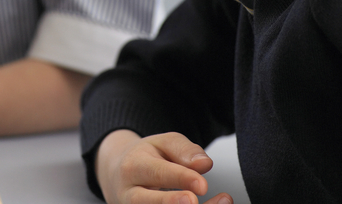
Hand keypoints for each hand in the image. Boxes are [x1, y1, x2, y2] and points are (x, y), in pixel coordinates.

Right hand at [96, 129, 232, 203]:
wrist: (118, 176)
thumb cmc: (145, 159)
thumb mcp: (161, 144)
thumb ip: (183, 150)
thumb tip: (203, 164)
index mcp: (133, 167)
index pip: (155, 173)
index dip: (179, 178)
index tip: (202, 184)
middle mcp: (130, 194)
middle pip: (145, 202)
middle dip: (170, 203)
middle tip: (193, 201)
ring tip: (222, 202)